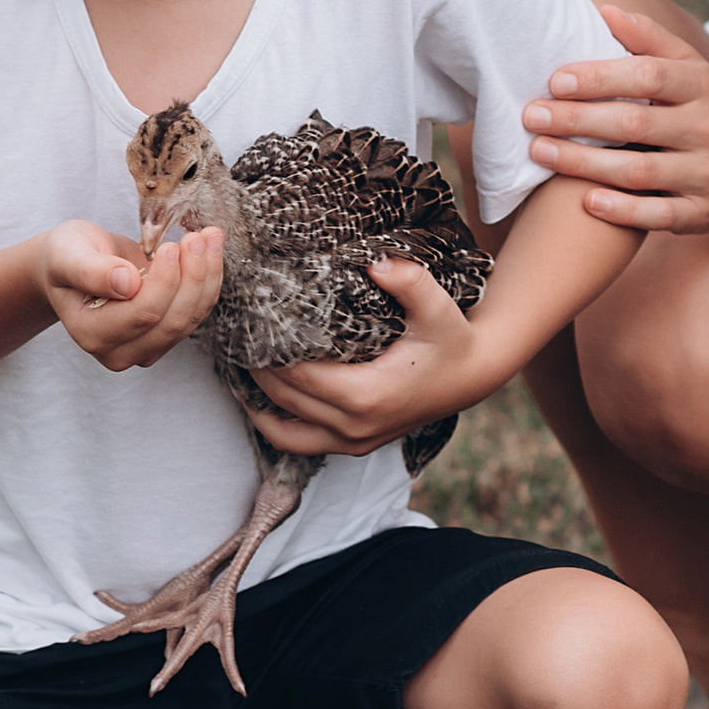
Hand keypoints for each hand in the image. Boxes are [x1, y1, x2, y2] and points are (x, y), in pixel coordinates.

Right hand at [39, 218, 225, 370]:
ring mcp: (144, 349)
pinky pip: (196, 313)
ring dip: (206, 277)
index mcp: (91, 334)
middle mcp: (118, 352)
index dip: (165, 281)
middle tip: (196, 237)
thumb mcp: (68, 253)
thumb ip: (90, 270)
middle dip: (192, 277)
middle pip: (172, 322)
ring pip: (190, 319)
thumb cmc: (67, 256)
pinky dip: (208, 281)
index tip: (170, 246)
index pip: (142, 315)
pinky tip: (209, 251)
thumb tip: (126, 283)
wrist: (76, 262)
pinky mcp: (164, 337)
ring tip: (208, 237)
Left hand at [250, 255, 479, 455]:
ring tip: (241, 364)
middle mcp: (354, 426)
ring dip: (257, 400)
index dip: (267, 349)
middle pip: (283, 398)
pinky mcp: (354, 446)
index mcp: (366, 395)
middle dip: (255, 367)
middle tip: (236, 333)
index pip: (296, 374)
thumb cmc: (451, 339)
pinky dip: (274, 423)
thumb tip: (376, 262)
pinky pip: (298, 442)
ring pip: (282, 430)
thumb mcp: (437, 307)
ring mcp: (353, 441)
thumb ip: (409, 281)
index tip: (249, 319)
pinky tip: (261, 395)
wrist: (473, 375)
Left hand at [520, 7, 708, 234]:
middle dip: (578, 120)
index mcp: (704, 85)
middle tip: (532, 115)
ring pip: (639, 170)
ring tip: (539, 151)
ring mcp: (706, 174)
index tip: (556, 80)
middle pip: (635, 123)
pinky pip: (658, 215)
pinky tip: (585, 202)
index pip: (649, 76)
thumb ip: (651, 40)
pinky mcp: (701, 213)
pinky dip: (622, 210)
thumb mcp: (694, 70)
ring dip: (584, 164)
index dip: (600, 77)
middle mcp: (708, 128)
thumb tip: (606, 11)